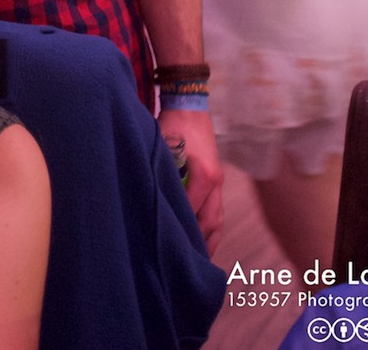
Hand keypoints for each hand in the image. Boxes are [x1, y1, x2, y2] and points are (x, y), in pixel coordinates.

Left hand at [158, 108, 223, 254]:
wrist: (189, 105)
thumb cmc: (172, 124)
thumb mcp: (163, 148)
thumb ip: (161, 174)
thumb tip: (149, 197)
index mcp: (204, 176)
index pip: (192, 212)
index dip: (180, 229)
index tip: (166, 244)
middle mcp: (216, 181)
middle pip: (210, 222)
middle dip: (199, 243)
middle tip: (184, 262)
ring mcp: (219, 180)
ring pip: (218, 218)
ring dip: (209, 239)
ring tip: (198, 259)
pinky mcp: (217, 178)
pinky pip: (217, 209)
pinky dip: (211, 226)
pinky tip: (203, 238)